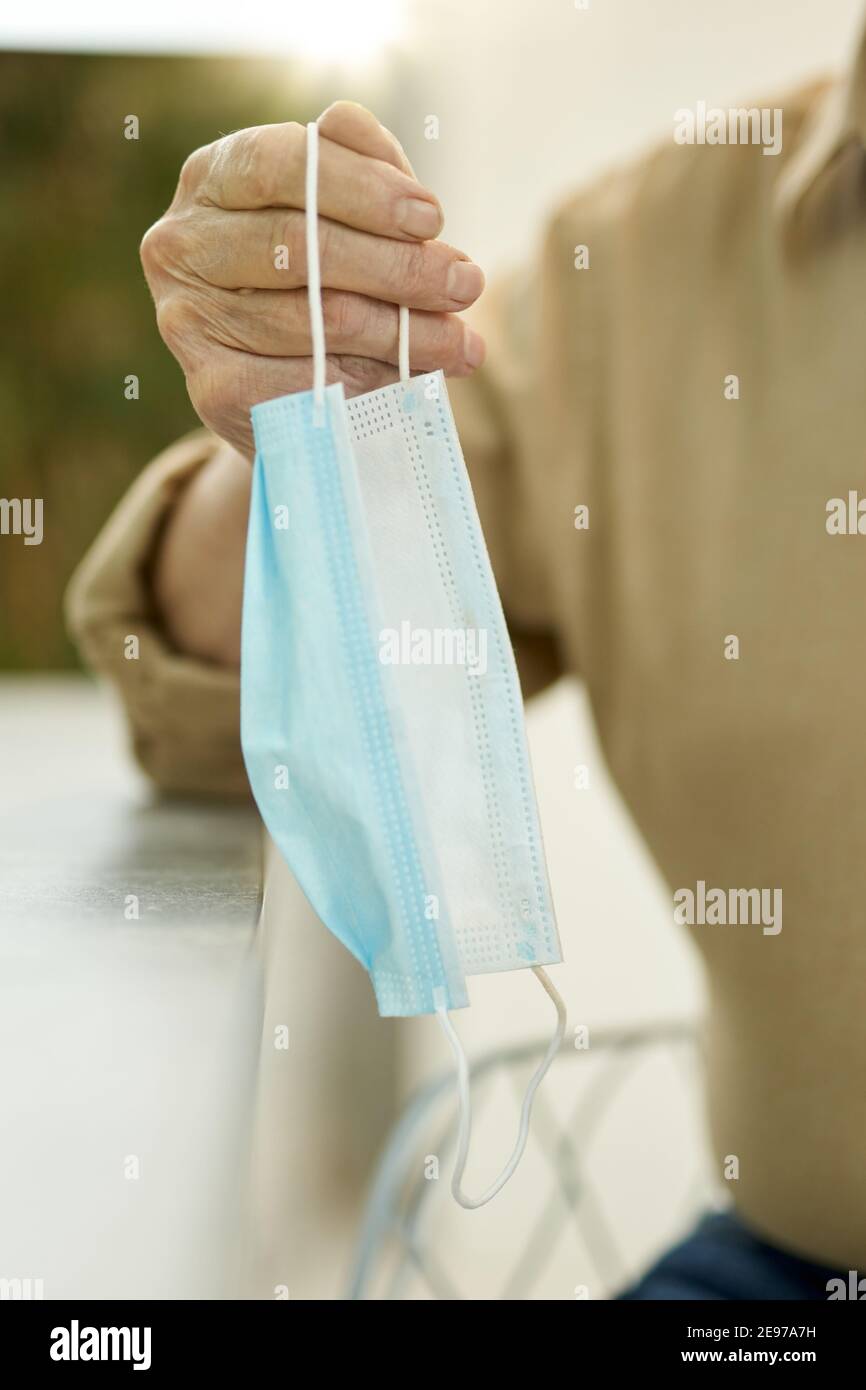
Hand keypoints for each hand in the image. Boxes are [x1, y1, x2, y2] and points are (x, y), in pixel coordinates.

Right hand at [140, 101, 485, 457]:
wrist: (277, 380)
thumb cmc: (318, 273)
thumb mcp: (342, 207)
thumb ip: (363, 168)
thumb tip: (389, 168)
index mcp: (211, 178)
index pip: (278, 163)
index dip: (362, 189)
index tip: (431, 218)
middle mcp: (182, 243)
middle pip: (300, 246)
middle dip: (398, 267)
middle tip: (465, 285)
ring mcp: (187, 319)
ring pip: (314, 321)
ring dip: (402, 333)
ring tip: (460, 342)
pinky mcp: (211, 389)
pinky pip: (306, 382)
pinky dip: (369, 382)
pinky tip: (410, 381)